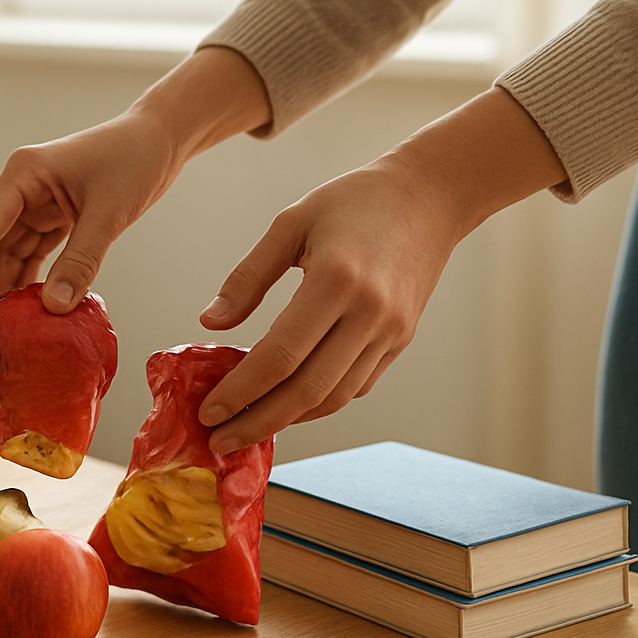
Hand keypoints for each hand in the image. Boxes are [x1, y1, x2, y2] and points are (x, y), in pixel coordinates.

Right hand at [0, 48, 271, 323]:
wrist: (162, 137)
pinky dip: (33, 279)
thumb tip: (53, 307)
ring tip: (12, 327)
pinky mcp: (53, 214)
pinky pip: (33, 252)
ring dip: (11, 286)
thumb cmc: (136, 158)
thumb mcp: (108, 213)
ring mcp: (35, 201)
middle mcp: (20, 187)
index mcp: (22, 174)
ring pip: (9, 252)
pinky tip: (35, 307)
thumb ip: (80, 261)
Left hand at [196, 159, 462, 451]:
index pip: (280, 355)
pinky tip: (284, 403)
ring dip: (287, 420)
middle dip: (258, 422)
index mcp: (335, 281)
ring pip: (334, 397)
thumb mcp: (291, 223)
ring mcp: (390, 332)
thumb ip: (248, 277)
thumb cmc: (354, 202)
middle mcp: (369, 314)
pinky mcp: (400, 340)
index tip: (208, 411)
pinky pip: (354, 386)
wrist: (430, 196)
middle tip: (220, 441)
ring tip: (245, 427)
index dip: (241, 390)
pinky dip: (317, 403)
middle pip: (308, 391)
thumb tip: (210, 324)